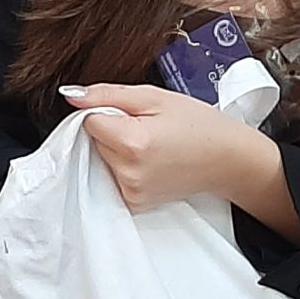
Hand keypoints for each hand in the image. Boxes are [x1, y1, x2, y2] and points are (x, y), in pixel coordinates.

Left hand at [67, 83, 271, 214]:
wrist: (228, 160)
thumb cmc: (198, 125)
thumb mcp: (154, 97)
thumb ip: (106, 94)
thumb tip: (70, 95)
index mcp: (132, 142)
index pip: (89, 121)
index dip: (108, 111)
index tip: (132, 113)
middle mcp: (128, 172)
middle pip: (94, 142)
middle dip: (112, 130)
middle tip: (146, 127)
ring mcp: (131, 192)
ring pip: (102, 160)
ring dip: (118, 149)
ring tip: (151, 144)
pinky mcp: (135, 204)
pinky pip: (113, 177)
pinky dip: (125, 167)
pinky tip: (150, 161)